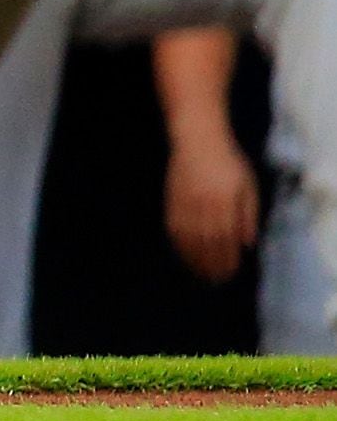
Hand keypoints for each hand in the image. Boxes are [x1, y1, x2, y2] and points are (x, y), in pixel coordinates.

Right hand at [166, 126, 260, 282]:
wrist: (197, 139)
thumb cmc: (228, 161)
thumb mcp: (248, 186)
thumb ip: (249, 215)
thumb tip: (247, 244)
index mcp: (225, 203)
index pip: (226, 240)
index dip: (228, 259)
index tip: (230, 273)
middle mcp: (204, 206)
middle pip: (207, 243)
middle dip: (211, 265)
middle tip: (216, 280)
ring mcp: (185, 203)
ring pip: (188, 239)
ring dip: (194, 259)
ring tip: (199, 273)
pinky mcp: (171, 200)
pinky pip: (173, 228)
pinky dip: (178, 244)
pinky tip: (183, 253)